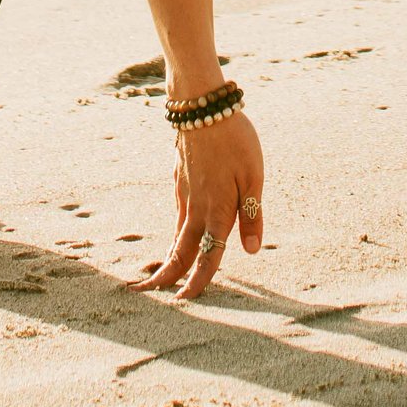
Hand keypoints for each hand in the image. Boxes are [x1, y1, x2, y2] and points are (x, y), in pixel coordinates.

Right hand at [135, 107, 264, 299]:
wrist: (201, 105)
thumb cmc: (235, 139)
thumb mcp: (253, 176)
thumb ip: (251, 215)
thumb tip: (251, 251)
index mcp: (217, 211)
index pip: (207, 256)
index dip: (198, 281)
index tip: (187, 301)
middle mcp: (197, 207)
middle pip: (180, 250)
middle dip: (168, 276)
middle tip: (153, 295)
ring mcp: (184, 193)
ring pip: (177, 232)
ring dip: (170, 255)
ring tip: (163, 273)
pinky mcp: (180, 178)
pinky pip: (178, 212)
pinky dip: (174, 230)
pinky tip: (178, 231)